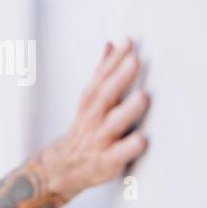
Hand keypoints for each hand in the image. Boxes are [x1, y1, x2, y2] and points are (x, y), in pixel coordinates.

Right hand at [39, 38, 148, 204]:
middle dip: (119, 77)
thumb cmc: (85, 127)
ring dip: (126, 110)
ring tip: (143, 96)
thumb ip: (102, 71)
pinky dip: (127, 148)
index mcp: (90, 101)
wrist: (64, 164)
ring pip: (111, 123)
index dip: (114, 59)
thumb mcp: (89, 97)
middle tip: (134, 60)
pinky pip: (116, 154)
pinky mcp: (106, 160)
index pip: (101, 77)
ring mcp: (99, 138)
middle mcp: (93, 117)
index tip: (129, 42)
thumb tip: (111, 45)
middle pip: (105, 95)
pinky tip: (141, 140)